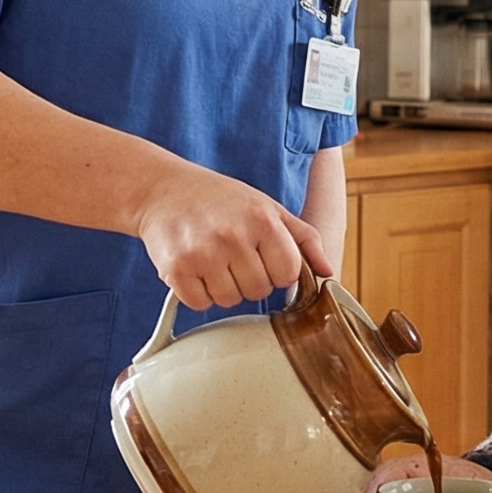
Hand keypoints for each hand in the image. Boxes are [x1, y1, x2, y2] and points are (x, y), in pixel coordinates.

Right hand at [132, 163, 330, 309]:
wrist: (164, 189)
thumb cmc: (221, 199)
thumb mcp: (268, 207)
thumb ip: (304, 238)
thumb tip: (327, 272)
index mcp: (263, 220)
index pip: (287, 274)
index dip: (276, 271)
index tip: (261, 257)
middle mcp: (234, 236)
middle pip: (258, 290)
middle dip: (248, 278)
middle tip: (232, 255)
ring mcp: (203, 253)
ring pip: (229, 301)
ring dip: (223, 287)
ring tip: (212, 260)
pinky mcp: (176, 269)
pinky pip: (200, 303)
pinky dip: (198, 293)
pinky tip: (194, 268)